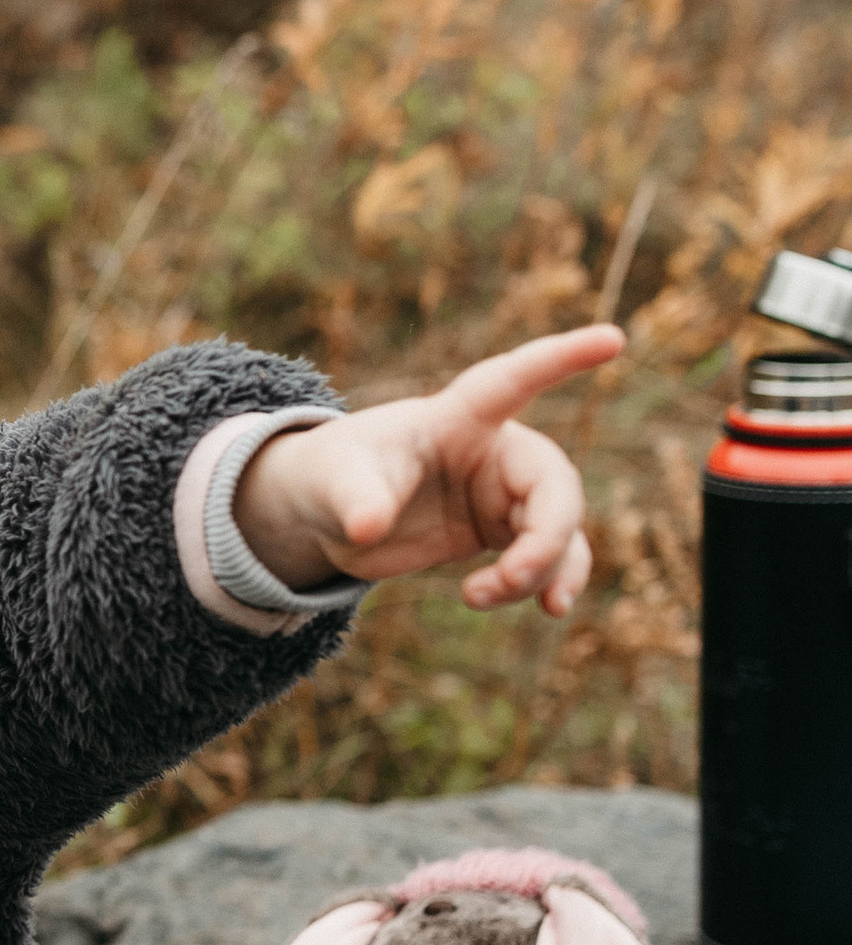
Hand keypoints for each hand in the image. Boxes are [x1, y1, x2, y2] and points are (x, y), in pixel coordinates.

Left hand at [232, 327, 623, 617]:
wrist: (331, 515)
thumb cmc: (334, 474)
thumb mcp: (334, 481)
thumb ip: (356, 498)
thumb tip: (367, 528)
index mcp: (457, 418)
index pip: (513, 380)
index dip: (561, 359)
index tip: (613, 338)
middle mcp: (494, 450)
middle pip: (554, 485)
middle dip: (547, 537)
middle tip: (510, 579)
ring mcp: (503, 493)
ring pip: (559, 529)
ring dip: (542, 570)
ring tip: (480, 597)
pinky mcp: (502, 531)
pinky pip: (550, 557)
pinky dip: (547, 583)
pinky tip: (536, 606)